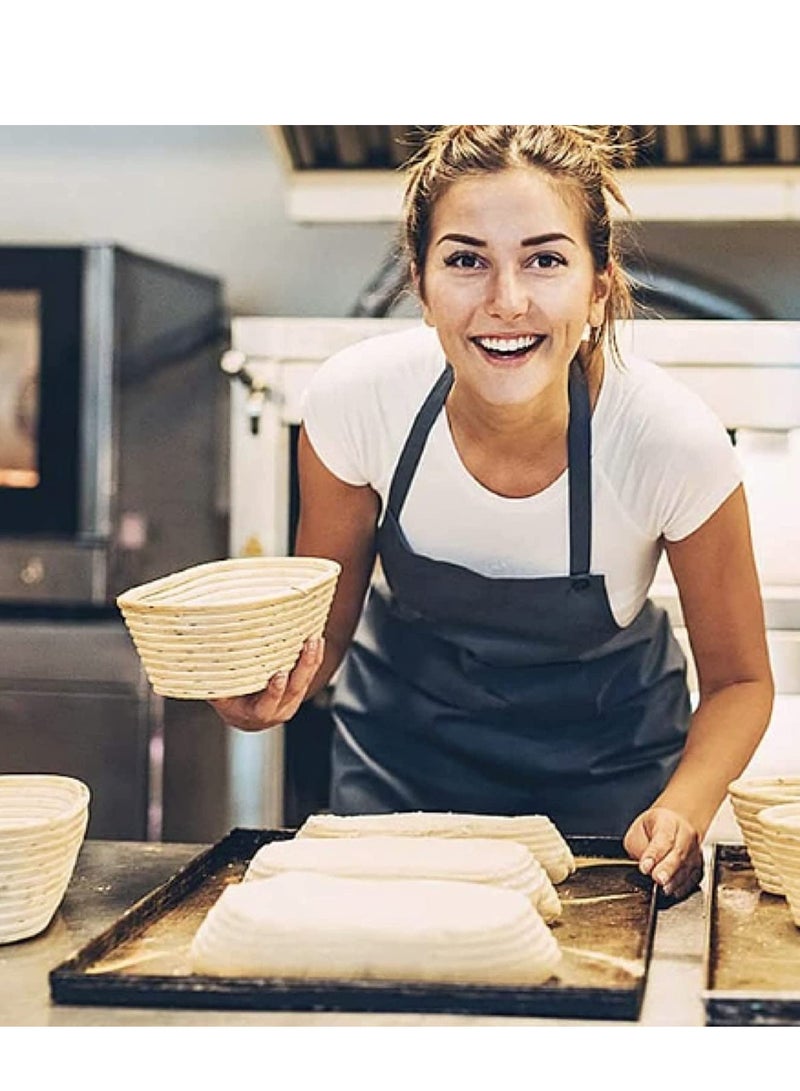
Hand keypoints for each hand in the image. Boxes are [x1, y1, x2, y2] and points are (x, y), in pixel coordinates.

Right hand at [208, 637, 324, 731]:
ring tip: (315, 639)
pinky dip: (314, 659)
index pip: (267, 705)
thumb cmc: (229, 701)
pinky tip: (317, 642)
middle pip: (294, 690)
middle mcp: (277, 711)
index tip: (278, 676)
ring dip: (312, 660)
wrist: (245, 715)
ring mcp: (290, 703)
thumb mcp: (219, 697)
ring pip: (305, 682)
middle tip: (308, 646)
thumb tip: (199, 665)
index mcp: (256, 714)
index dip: (274, 692)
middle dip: (303, 667)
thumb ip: (214, 686)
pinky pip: (309, 677)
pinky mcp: (298, 694)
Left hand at [623, 806, 702, 900]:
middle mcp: (685, 834)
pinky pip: (695, 876)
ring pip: (688, 866)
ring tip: (665, 889)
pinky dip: (685, 886)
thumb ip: (639, 848)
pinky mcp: (699, 864)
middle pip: (679, 852)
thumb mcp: (637, 832)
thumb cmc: (653, 828)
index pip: (663, 837)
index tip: (645, 866)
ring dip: (676, 880)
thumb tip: (645, 867)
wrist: (673, 825)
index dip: (654, 853)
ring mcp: (695, 849)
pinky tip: (675, 891)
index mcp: (668, 821)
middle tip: (658, 878)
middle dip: (668, 868)